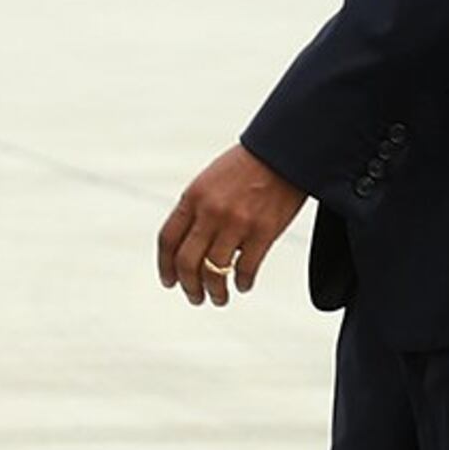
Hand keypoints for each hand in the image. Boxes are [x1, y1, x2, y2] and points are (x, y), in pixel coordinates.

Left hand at [158, 143, 304, 306]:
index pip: (168, 240)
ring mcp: (236, 223)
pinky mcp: (263, 232)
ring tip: (219, 298)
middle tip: (194, 296)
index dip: (165, 266)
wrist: (283, 152)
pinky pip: (246, 269)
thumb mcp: (209, 181)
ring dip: (215, 292)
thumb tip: (186, 245)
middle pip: (187, 262)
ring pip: (214, 272)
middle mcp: (210, 212)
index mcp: (193, 197)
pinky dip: (242, 283)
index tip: (169, 281)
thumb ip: (195, 210)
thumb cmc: (247, 166)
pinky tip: (243, 285)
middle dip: (188, 287)